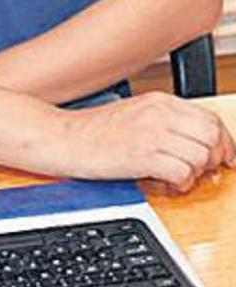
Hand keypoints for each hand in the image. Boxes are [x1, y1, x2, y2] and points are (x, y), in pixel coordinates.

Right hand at [61, 92, 235, 192]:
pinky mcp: (143, 156)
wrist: (66, 138)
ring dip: (196, 173)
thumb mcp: (137, 114)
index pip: (210, 118)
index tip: (225, 157)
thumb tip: (196, 141)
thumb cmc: (96, 131)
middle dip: (216, 158)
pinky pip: (183, 173)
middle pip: (212, 136)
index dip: (224, 141)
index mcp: (160, 101)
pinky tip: (167, 184)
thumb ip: (166, 122)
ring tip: (179, 177)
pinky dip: (181, 184)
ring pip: (202, 155)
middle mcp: (160, 114)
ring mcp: (152, 134)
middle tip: (204, 171)